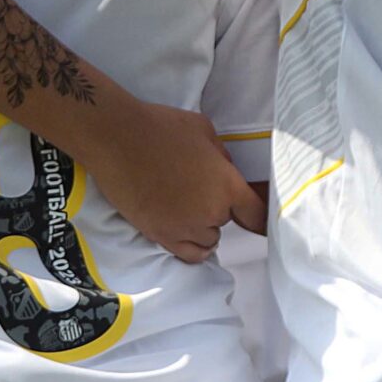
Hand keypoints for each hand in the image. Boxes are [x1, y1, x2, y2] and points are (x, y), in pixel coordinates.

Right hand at [89, 101, 262, 262]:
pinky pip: (188, 254)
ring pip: (208, 240)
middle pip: (227, 223)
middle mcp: (210, 213)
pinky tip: (186, 231)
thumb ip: (222, 156)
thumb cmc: (161, 127)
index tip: (264, 224)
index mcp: (226, 185)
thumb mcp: (204, 130)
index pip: (257, 215)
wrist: (118, 139)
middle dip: (218, 208)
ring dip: (202, 227)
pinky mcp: (160, 236)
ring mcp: (184, 228)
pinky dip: (191, 245)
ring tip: (185, 205)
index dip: (263, 220)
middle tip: (198, 188)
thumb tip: (224, 170)